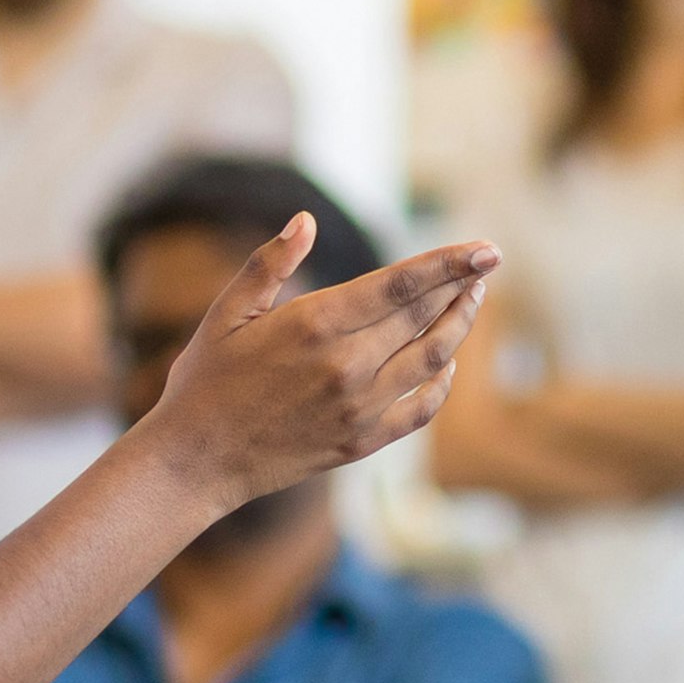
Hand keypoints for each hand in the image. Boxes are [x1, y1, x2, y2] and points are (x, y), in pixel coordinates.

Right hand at [136, 218, 496, 518]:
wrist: (196, 462)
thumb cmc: (205, 382)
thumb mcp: (226, 314)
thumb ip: (269, 264)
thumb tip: (306, 220)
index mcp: (315, 323)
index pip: (401, 284)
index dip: (449, 264)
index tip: (487, 249)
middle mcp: (346, 364)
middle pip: (424, 317)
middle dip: (461, 288)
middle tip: (484, 266)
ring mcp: (359, 407)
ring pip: (433, 360)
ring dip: (459, 327)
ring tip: (472, 301)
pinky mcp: (362, 441)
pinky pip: (421, 409)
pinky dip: (443, 383)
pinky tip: (448, 364)